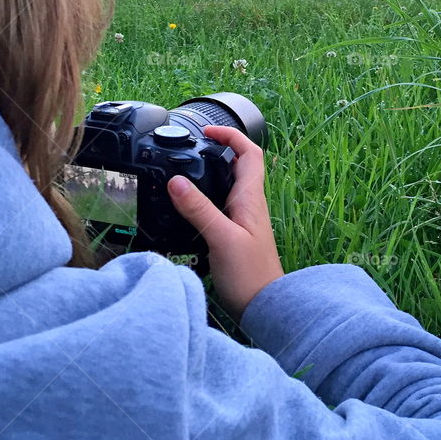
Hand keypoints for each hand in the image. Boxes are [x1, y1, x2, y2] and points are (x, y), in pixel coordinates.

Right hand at [167, 125, 283, 320]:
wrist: (264, 307)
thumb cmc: (250, 275)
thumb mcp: (220, 238)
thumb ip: (199, 209)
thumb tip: (176, 180)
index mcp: (251, 198)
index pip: (250, 153)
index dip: (231, 136)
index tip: (207, 132)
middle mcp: (249, 205)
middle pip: (238, 166)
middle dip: (217, 151)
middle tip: (190, 148)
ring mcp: (243, 220)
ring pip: (229, 186)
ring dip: (210, 173)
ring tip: (184, 171)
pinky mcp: (235, 235)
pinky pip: (221, 206)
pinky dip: (205, 198)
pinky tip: (187, 207)